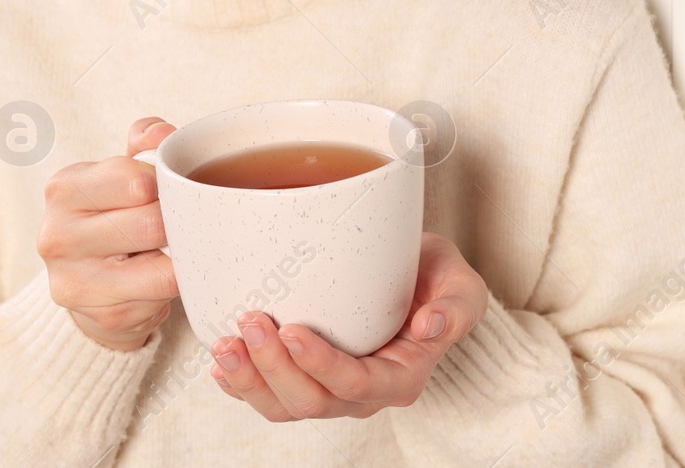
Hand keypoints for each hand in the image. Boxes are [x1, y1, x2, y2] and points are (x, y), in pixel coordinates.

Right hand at [37, 117, 179, 350]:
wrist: (91, 281)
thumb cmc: (115, 214)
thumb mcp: (124, 170)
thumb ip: (145, 143)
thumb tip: (161, 134)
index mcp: (65, 189)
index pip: (137, 180)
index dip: (169, 184)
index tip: (171, 190)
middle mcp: (58, 236)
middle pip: (152, 224)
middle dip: (178, 223)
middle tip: (182, 222)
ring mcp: (75, 281)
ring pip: (162, 268)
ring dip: (180, 257)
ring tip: (173, 248)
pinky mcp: (102, 315)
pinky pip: (162, 298)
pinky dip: (173, 287)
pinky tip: (160, 277)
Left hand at [209, 231, 487, 419]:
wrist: (418, 278)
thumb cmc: (438, 281)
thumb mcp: (462, 287)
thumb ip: (456, 307)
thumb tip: (429, 328)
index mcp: (402, 376)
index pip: (356, 383)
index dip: (321, 365)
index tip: (292, 329)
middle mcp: (363, 393)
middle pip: (312, 400)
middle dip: (274, 367)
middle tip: (253, 320)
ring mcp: (332, 391)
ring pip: (284, 406)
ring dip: (250, 380)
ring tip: (224, 343)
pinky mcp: (307, 379)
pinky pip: (270, 397)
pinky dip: (241, 385)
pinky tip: (221, 363)